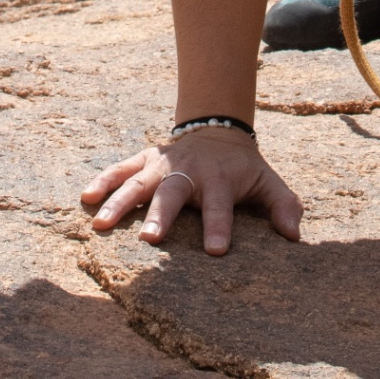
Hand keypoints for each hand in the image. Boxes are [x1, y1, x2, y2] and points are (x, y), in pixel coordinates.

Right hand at [79, 128, 302, 254]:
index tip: (216, 250)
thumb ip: (284, 206)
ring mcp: (162, 165)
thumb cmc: (242, 168)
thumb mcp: (268, 181)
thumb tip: (294, 236)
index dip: (219, 226)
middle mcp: (187, 172)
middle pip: (173, 193)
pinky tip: (85, 198)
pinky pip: (120, 169)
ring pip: (138, 182)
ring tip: (100, 223)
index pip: (220, 205)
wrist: (217, 128)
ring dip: (120, 201)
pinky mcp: (144, 160)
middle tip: (150, 239)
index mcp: (219, 180)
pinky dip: (102, 181)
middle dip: (161, 215)